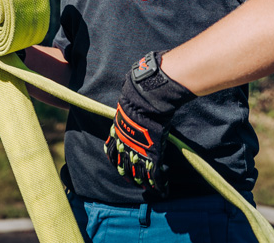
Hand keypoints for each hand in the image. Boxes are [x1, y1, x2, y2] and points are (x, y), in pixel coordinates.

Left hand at [104, 51, 195, 195]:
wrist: (146, 95)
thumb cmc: (136, 92)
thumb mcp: (126, 97)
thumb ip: (127, 101)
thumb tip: (129, 85)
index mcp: (117, 129)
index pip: (111, 148)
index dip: (114, 158)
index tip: (116, 163)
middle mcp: (124, 141)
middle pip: (122, 163)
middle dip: (127, 173)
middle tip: (131, 180)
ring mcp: (138, 147)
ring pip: (138, 171)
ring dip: (142, 180)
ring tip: (146, 187)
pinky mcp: (152, 151)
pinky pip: (154, 172)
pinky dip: (158, 182)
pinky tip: (162, 188)